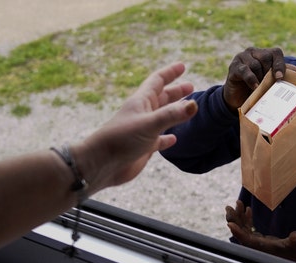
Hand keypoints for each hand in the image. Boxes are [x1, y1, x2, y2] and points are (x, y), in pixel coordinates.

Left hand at [74, 62, 197, 192]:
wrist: (102, 163)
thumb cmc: (121, 139)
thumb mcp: (149, 124)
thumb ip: (171, 115)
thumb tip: (194, 104)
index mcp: (141, 102)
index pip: (157, 81)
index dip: (170, 73)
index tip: (182, 66)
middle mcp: (142, 114)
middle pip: (161, 98)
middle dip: (176, 92)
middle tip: (191, 87)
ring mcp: (142, 131)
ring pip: (162, 118)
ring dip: (174, 112)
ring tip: (187, 109)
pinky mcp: (143, 148)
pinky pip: (158, 140)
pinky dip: (166, 138)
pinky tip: (173, 139)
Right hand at [222, 47, 295, 111]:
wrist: (238, 98)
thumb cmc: (257, 88)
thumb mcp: (270, 81)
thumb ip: (282, 74)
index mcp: (264, 53)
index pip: (275, 53)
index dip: (280, 64)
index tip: (280, 77)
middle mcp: (252, 52)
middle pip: (265, 57)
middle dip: (269, 72)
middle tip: (269, 84)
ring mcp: (241, 58)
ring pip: (255, 64)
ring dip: (260, 78)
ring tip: (261, 88)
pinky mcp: (233, 67)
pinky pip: (244, 71)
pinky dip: (251, 79)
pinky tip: (255, 87)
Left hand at [225, 200, 295, 262]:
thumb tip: (295, 236)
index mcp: (261, 248)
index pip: (246, 240)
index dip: (238, 232)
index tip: (230, 224)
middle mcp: (256, 246)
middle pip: (241, 232)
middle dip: (234, 219)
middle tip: (229, 207)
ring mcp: (256, 242)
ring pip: (243, 229)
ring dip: (239, 216)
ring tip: (237, 203)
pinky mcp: (259, 239)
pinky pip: (249, 228)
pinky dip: (247, 219)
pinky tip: (247, 209)